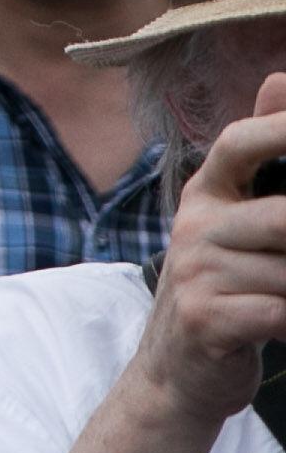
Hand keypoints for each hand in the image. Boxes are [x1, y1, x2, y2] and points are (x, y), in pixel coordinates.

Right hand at [145, 77, 285, 421]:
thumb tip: (280, 80)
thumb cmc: (223, 289)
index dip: (278, 129)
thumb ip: (259, 159)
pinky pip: (277, 311)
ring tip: (284, 291)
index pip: (238, 144)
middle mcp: (193, 225)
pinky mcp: (206, 317)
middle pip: (280, 216)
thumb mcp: (232, 222)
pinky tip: (283, 322)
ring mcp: (196, 272)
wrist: (177, 373)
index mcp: (203, 194)